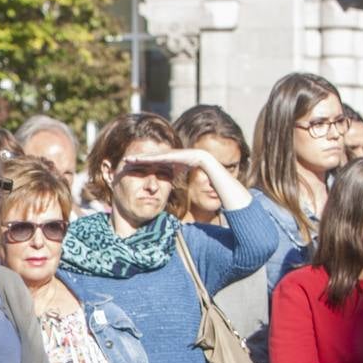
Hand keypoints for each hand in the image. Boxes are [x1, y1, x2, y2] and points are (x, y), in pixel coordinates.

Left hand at [123, 148, 249, 209]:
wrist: (238, 195)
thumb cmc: (220, 198)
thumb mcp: (198, 196)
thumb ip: (188, 194)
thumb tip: (178, 207)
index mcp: (190, 165)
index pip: (165, 164)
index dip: (149, 165)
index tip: (132, 168)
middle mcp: (193, 157)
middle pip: (164, 157)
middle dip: (144, 159)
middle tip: (125, 160)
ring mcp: (198, 155)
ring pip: (168, 155)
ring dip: (148, 157)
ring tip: (131, 159)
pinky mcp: (201, 157)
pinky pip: (178, 157)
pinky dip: (162, 158)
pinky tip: (147, 160)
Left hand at [124, 147, 210, 171]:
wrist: (198, 158)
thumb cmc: (188, 164)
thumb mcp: (175, 170)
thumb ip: (170, 173)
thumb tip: (167, 179)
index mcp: (162, 160)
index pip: (147, 162)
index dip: (138, 163)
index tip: (129, 166)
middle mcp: (160, 156)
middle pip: (144, 158)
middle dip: (134, 160)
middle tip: (123, 162)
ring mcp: (162, 154)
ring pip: (146, 157)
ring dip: (136, 158)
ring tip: (126, 160)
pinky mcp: (165, 155)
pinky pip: (152, 158)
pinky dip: (144, 158)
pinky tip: (136, 159)